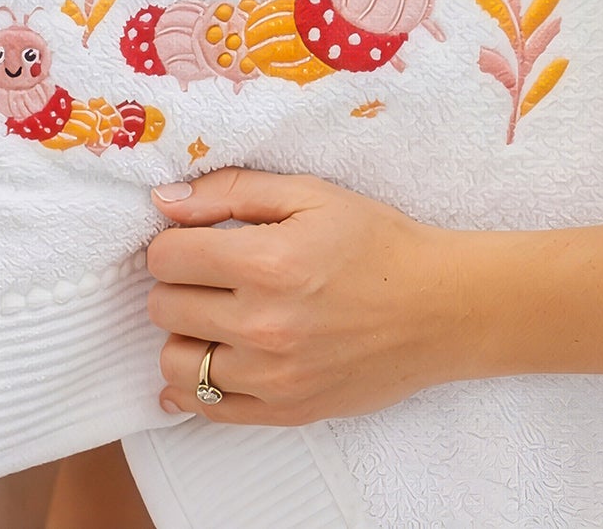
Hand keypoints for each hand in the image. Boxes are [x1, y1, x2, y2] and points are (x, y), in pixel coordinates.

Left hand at [145, 168, 465, 425]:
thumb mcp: (310, 194)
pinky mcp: (286, 411)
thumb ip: (231, 192)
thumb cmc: (376, 242)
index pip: (167, 257)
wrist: (438, 307)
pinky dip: (193, 388)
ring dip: (183, 335)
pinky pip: (207, 410)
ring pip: (176, 364)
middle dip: (177, 284)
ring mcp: (273, 376)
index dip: (173, 242)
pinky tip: (207, 362)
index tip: (194, 240)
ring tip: (212, 316)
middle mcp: (263, 325)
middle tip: (207, 274)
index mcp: (267, 262)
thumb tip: (165, 201)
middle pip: (164, 308)